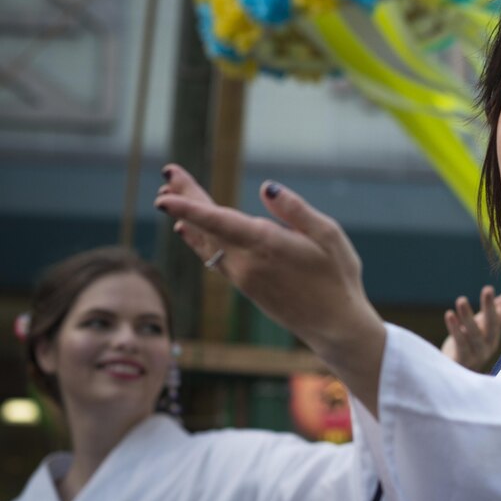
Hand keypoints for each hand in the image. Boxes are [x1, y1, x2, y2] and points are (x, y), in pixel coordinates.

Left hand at [155, 164, 385, 412]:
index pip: (218, 221)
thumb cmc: (338, 277)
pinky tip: (188, 230)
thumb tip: (266, 187)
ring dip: (188, 218)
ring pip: (206, 243)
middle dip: (185, 199)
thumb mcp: (328, 235)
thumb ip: (295, 210)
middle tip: (167, 174)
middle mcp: (246, 262)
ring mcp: (243, 277)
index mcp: (266, 245)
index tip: (163, 197)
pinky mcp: (246, 286)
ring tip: (168, 195)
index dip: (188, 207)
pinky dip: (198, 239)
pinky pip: (213, 258)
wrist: (334, 326)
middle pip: (206, 227)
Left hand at [441, 282, 500, 371]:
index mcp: (494, 334)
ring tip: (461, 300)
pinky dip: (455, 329)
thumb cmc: (469, 343)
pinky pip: (460, 344)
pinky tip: (450, 314)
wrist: (454, 374)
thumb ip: (497, 310)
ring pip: (474, 334)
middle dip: (490, 307)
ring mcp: (477, 354)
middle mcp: (489, 344)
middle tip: (488, 289)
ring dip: (468, 317)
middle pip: (492, 325)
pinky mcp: (463, 360)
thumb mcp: (482, 325)